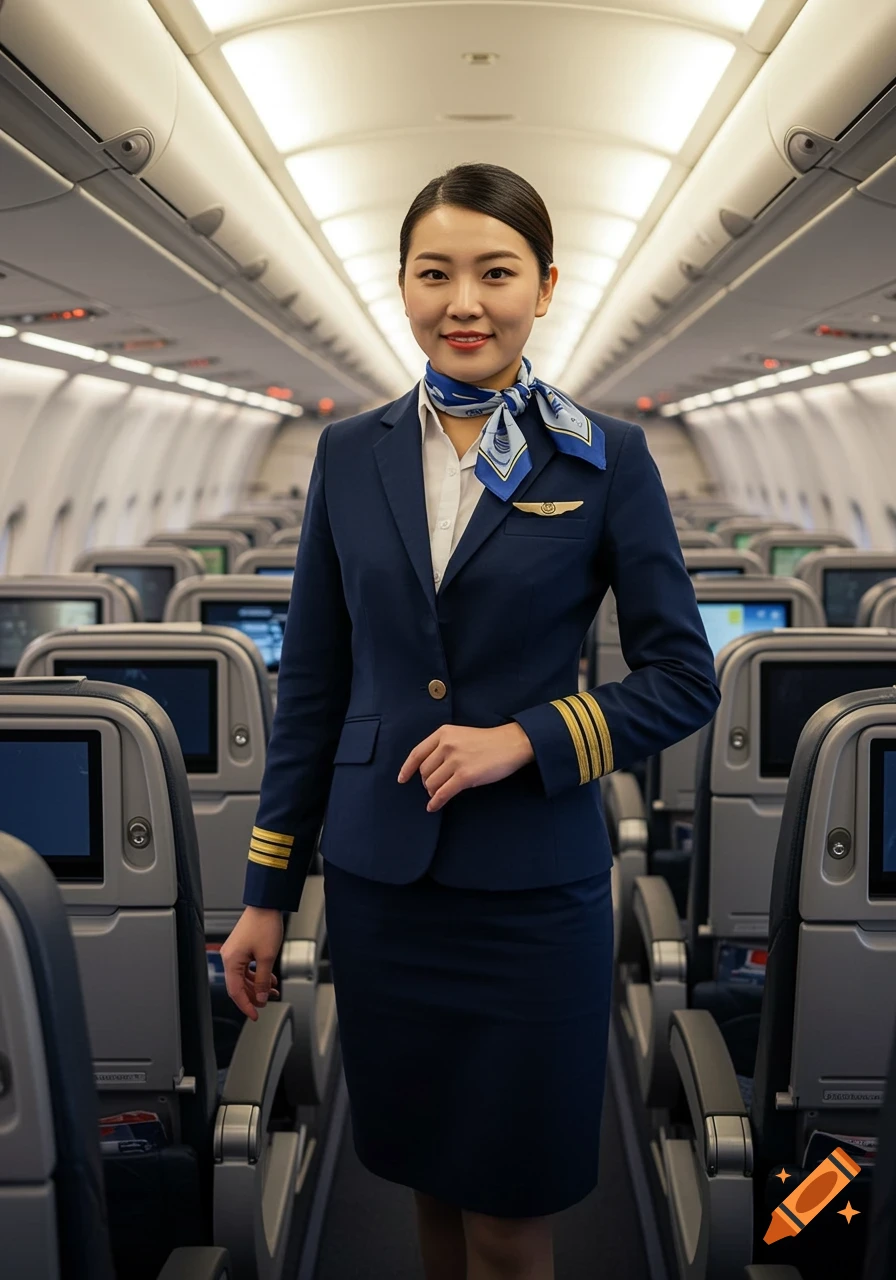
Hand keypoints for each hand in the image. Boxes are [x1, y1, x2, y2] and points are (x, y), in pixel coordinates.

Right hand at [220, 906, 283, 1019]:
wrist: (266, 904)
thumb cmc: (264, 925)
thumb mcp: (267, 957)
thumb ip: (262, 981)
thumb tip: (261, 997)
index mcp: (231, 961)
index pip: (235, 992)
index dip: (246, 1006)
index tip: (255, 1015)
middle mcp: (229, 957)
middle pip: (239, 985)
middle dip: (254, 996)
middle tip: (266, 1003)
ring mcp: (235, 952)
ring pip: (244, 977)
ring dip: (258, 985)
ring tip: (272, 990)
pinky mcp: (241, 947)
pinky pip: (247, 967)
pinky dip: (257, 974)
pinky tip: (269, 978)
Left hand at [397, 723, 534, 811]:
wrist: (511, 744)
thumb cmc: (487, 742)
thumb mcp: (461, 735)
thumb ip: (443, 746)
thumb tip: (427, 769)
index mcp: (443, 733)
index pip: (417, 753)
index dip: (407, 768)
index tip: (402, 779)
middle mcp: (447, 745)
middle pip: (424, 771)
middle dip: (426, 781)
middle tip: (434, 786)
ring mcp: (456, 761)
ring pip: (431, 783)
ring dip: (433, 792)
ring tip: (439, 793)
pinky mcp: (465, 776)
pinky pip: (443, 793)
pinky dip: (436, 802)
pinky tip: (434, 806)